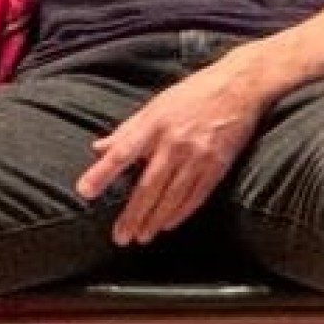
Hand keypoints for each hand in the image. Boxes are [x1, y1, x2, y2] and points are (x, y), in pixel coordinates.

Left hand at [74, 57, 265, 243]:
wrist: (238, 86)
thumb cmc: (191, 94)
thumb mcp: (154, 106)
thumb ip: (126, 131)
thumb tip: (98, 149)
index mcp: (154, 124)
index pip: (122, 152)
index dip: (102, 173)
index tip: (85, 191)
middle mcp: (174, 142)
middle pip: (148, 185)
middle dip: (132, 214)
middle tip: (120, 237)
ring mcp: (198, 155)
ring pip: (172, 197)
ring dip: (155, 220)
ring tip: (141, 237)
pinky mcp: (218, 165)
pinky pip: (196, 196)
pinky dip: (180, 213)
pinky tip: (168, 225)